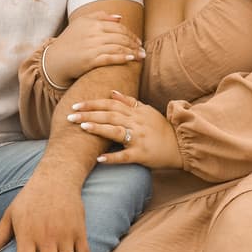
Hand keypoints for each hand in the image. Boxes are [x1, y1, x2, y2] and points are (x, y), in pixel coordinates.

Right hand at [42, 12, 144, 87]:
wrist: (53, 60)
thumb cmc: (68, 41)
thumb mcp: (81, 23)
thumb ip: (100, 16)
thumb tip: (120, 17)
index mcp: (92, 23)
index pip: (118, 27)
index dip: (131, 34)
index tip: (138, 41)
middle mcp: (93, 33)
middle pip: (120, 37)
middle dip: (134, 44)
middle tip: (143, 50)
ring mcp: (91, 47)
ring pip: (117, 47)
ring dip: (132, 52)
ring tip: (140, 57)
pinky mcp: (89, 60)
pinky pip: (110, 58)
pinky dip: (121, 58)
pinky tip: (130, 59)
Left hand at [67, 90, 181, 168]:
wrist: (181, 145)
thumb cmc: (161, 128)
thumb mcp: (146, 110)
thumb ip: (129, 101)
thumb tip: (112, 92)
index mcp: (135, 112)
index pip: (110, 104)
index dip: (93, 104)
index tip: (76, 105)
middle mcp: (136, 123)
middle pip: (109, 116)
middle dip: (89, 115)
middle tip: (70, 116)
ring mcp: (139, 138)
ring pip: (116, 131)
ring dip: (99, 129)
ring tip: (82, 128)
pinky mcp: (142, 155)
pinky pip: (126, 156)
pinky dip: (113, 157)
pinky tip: (99, 159)